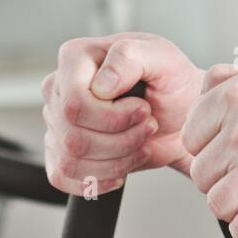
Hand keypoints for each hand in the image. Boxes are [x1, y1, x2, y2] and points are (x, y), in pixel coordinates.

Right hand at [41, 32, 204, 194]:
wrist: (180, 115)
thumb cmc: (171, 83)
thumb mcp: (164, 59)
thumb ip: (130, 58)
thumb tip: (100, 84)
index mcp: (76, 58)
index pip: (74, 103)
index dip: (112, 117)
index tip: (143, 109)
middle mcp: (60, 88)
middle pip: (73, 137)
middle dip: (121, 141)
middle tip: (147, 126)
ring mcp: (57, 121)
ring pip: (71, 160)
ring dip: (116, 161)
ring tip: (139, 143)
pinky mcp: (61, 150)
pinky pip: (63, 176)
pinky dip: (98, 179)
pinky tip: (121, 167)